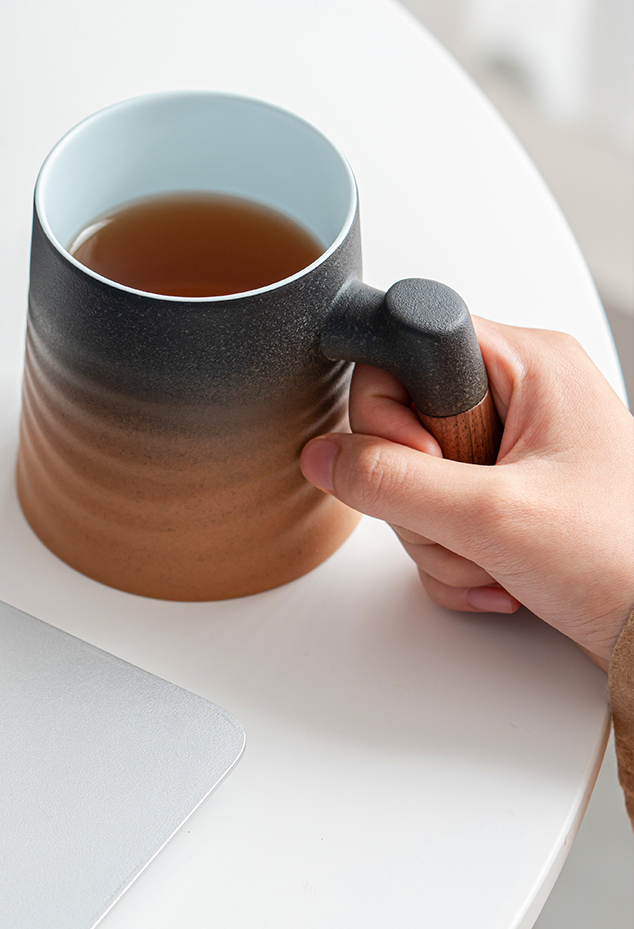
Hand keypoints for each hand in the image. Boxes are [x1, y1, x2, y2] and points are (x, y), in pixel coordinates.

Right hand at [300, 319, 633, 670]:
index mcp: (529, 363)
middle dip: (420, 499)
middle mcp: (522, 399)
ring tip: (495, 561)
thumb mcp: (493, 517)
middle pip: (401, 429)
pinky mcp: (509, 503)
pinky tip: (501, 579)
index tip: (425, 460)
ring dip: (440, 541)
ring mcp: (514, 455)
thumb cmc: (628, 558)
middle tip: (469, 522)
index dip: (394, 412)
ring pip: (415, 486)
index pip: (406, 349)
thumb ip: (392, 483)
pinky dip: (458, 563)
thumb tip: (326, 457)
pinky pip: (440, 523)